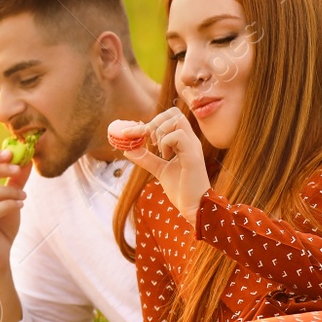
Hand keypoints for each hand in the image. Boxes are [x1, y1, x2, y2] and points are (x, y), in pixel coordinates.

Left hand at [111, 108, 210, 222]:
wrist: (194, 207)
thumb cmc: (181, 189)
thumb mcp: (159, 170)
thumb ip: (146, 158)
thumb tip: (128, 149)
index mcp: (184, 142)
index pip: (169, 118)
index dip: (149, 122)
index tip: (130, 133)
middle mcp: (190, 140)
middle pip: (174, 113)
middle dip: (154, 123)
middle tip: (149, 142)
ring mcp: (193, 147)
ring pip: (176, 120)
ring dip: (160, 132)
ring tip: (159, 150)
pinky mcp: (193, 156)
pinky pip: (178, 136)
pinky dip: (166, 142)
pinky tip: (167, 157)